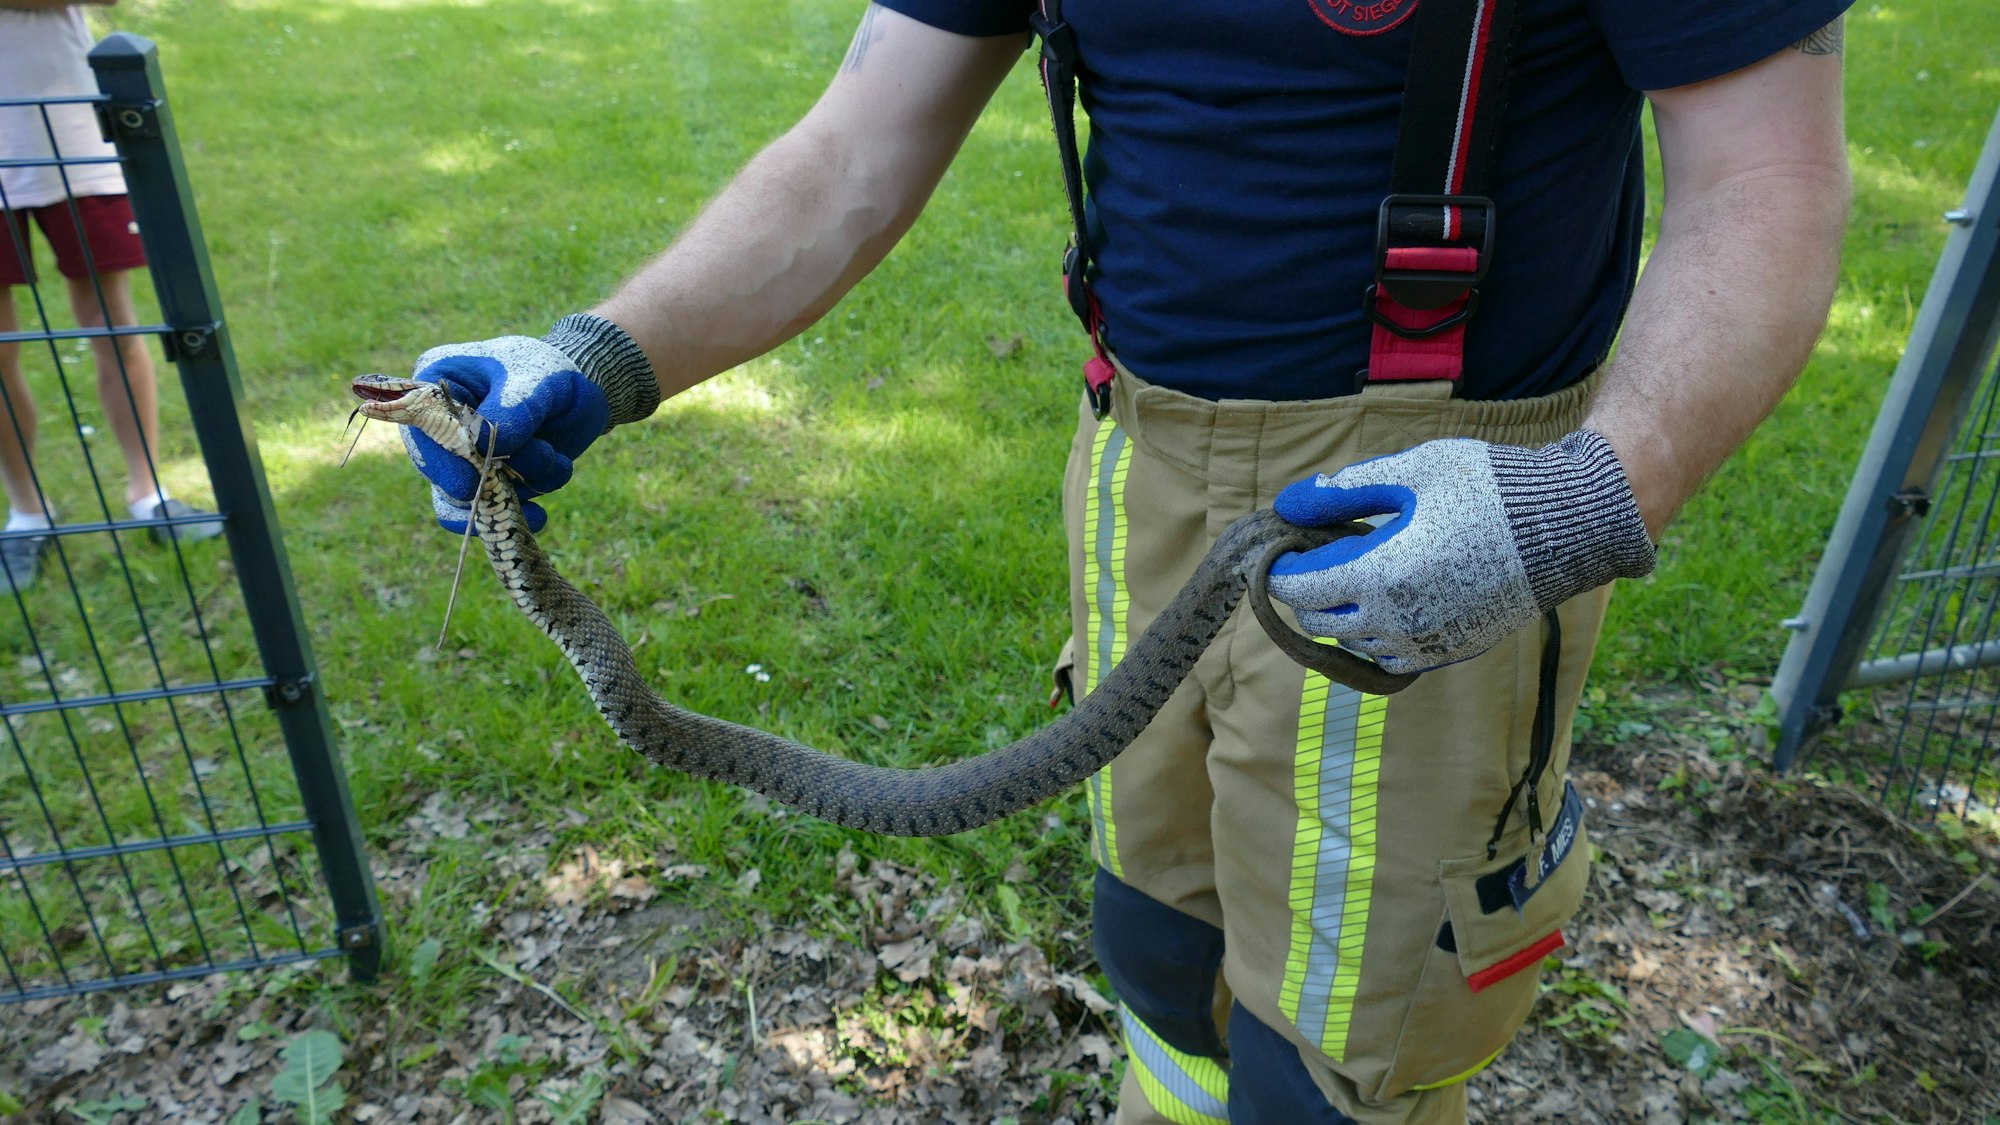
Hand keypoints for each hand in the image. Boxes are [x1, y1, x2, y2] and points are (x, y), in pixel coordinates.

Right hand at [404, 314, 658, 532]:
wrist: (578, 393)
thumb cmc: (547, 371)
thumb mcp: (536, 377)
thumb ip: (512, 407)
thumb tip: (480, 446)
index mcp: (433, 385)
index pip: (421, 427)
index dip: (447, 453)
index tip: (482, 464)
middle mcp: (436, 427)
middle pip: (441, 472)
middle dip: (493, 473)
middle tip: (540, 453)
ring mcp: (458, 460)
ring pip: (468, 498)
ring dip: (516, 490)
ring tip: (555, 460)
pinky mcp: (483, 484)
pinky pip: (485, 516)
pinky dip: (514, 516)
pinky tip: (539, 515)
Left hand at [1265, 430, 1655, 673]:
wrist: (1568, 527)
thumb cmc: (1490, 490)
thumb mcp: (1412, 471)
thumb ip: (1346, 490)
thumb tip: (1289, 501)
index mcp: (1381, 575)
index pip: (1302, 589)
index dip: (1281, 571)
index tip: (1281, 549)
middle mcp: (1398, 621)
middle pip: (1321, 621)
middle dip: (1308, 591)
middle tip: (1316, 555)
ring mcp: (1427, 642)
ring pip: (1356, 643)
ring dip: (1343, 614)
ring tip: (1355, 573)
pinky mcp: (1453, 651)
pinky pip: (1393, 658)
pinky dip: (1377, 636)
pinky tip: (1388, 601)